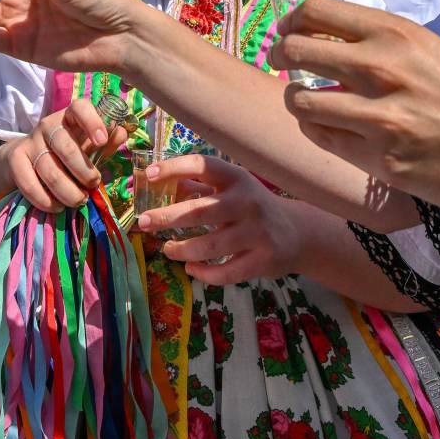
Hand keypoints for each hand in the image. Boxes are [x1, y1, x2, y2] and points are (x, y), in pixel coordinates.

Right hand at [3, 100, 129, 212]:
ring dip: (68, 192)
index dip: (92, 122)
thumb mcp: (87, 146)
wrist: (24, 159)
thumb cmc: (66, 152)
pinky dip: (46, 201)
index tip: (101, 141)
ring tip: (79, 201)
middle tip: (93, 185)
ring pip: (50, 171)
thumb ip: (106, 142)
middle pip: (66, 147)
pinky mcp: (16, 160)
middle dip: (84, 172)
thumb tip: (122, 132)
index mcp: (70, 116)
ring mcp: (30, 141)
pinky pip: (30, 184)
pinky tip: (57, 207)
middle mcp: (48, 125)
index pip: (80, 108)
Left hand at [137, 154, 305, 285]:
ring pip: (210, 246)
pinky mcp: (263, 259)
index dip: (175, 168)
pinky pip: (226, 272)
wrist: (296, 233)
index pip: (203, 166)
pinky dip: (204, 273)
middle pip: (200, 210)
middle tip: (142, 223)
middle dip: (166, 217)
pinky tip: (191, 268)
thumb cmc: (252, 208)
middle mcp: (248, 202)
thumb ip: (198, 187)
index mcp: (237, 178)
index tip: (149, 175)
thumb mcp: (231, 190)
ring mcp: (257, 232)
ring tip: (167, 249)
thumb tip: (157, 183)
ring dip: (182, 250)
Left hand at [272, 0, 439, 223]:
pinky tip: (331, 129)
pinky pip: (325, 140)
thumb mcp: (438, 53)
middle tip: (284, 64)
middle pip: (296, 51)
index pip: (316, 11)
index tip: (289, 31)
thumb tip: (344, 42)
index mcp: (399, 34)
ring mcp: (378, 117)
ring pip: (299, 102)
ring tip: (307, 102)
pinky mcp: (379, 160)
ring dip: (297, 100)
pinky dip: (320, 133)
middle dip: (282, 56)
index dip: (292, 22)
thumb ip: (390, 46)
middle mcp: (382, 69)